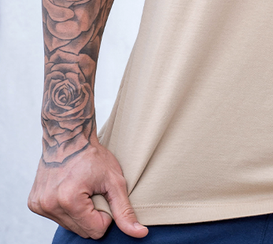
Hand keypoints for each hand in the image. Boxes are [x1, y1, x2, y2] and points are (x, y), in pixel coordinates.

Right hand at [28, 140, 147, 239]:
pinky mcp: (34, 204)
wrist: (68, 136)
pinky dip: (66, 209)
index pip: (96, 231)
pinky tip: (68, 190)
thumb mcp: (114, 181)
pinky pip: (57, 219)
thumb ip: (125, 210)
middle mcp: (50, 205)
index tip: (103, 195)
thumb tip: (140, 233)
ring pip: (69, 226)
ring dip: (79, 213)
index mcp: (69, 201)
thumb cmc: (93, 155)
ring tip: (80, 189)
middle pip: (82, 231)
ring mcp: (40, 205)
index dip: (105, 215)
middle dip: (92, 215)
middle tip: (93, 191)